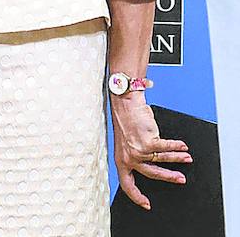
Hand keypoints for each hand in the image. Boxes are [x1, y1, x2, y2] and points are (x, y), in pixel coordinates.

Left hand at [110, 93, 190, 209]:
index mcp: (121, 160)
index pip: (127, 184)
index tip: (145, 204)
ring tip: (187, 158)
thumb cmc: (127, 122)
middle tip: (181, 179)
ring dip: (177, 158)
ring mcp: (138, 151)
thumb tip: (154, 164)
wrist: (125, 105)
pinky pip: (166, 148)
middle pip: (152, 174)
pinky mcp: (148, 142)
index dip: (136, 196)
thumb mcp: (126, 143)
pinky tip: (183, 146)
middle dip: (169, 177)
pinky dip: (177, 147)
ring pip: (162, 160)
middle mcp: (129, 158)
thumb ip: (137, 155)